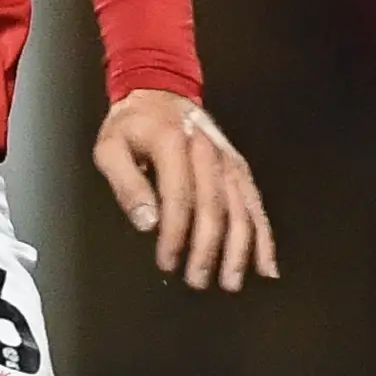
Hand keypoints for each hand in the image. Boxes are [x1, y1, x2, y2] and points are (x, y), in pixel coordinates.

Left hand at [94, 89, 276, 291]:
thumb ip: (126, 184)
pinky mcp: (239, 169)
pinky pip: (255, 205)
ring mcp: (227, 160)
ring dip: (238, 249)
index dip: (174, 233)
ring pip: (241, 209)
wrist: (160, 94)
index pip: (179, 195)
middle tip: (196, 279)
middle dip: (207, 248)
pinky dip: (263, 237)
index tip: (166, 260)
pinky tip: (265, 265)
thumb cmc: (132, 127)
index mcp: (173, 143)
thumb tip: (146, 222)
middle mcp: (207, 151)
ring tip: (229, 281)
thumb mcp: (110, 148)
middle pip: (214, 206)